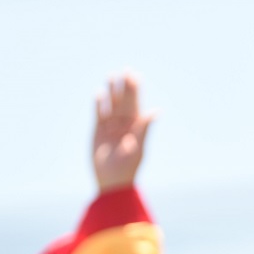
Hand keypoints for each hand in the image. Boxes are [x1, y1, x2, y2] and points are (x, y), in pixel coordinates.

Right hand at [93, 73, 154, 192]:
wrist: (112, 182)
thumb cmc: (128, 168)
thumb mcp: (137, 147)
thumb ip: (143, 128)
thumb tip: (155, 111)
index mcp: (136, 128)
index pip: (135, 105)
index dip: (135, 91)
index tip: (135, 76)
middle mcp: (124, 126)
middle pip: (124, 103)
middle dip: (125, 88)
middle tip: (126, 71)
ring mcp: (110, 128)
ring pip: (111, 106)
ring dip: (112, 93)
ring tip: (112, 76)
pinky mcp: (98, 133)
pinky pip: (99, 115)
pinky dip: (99, 105)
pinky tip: (99, 94)